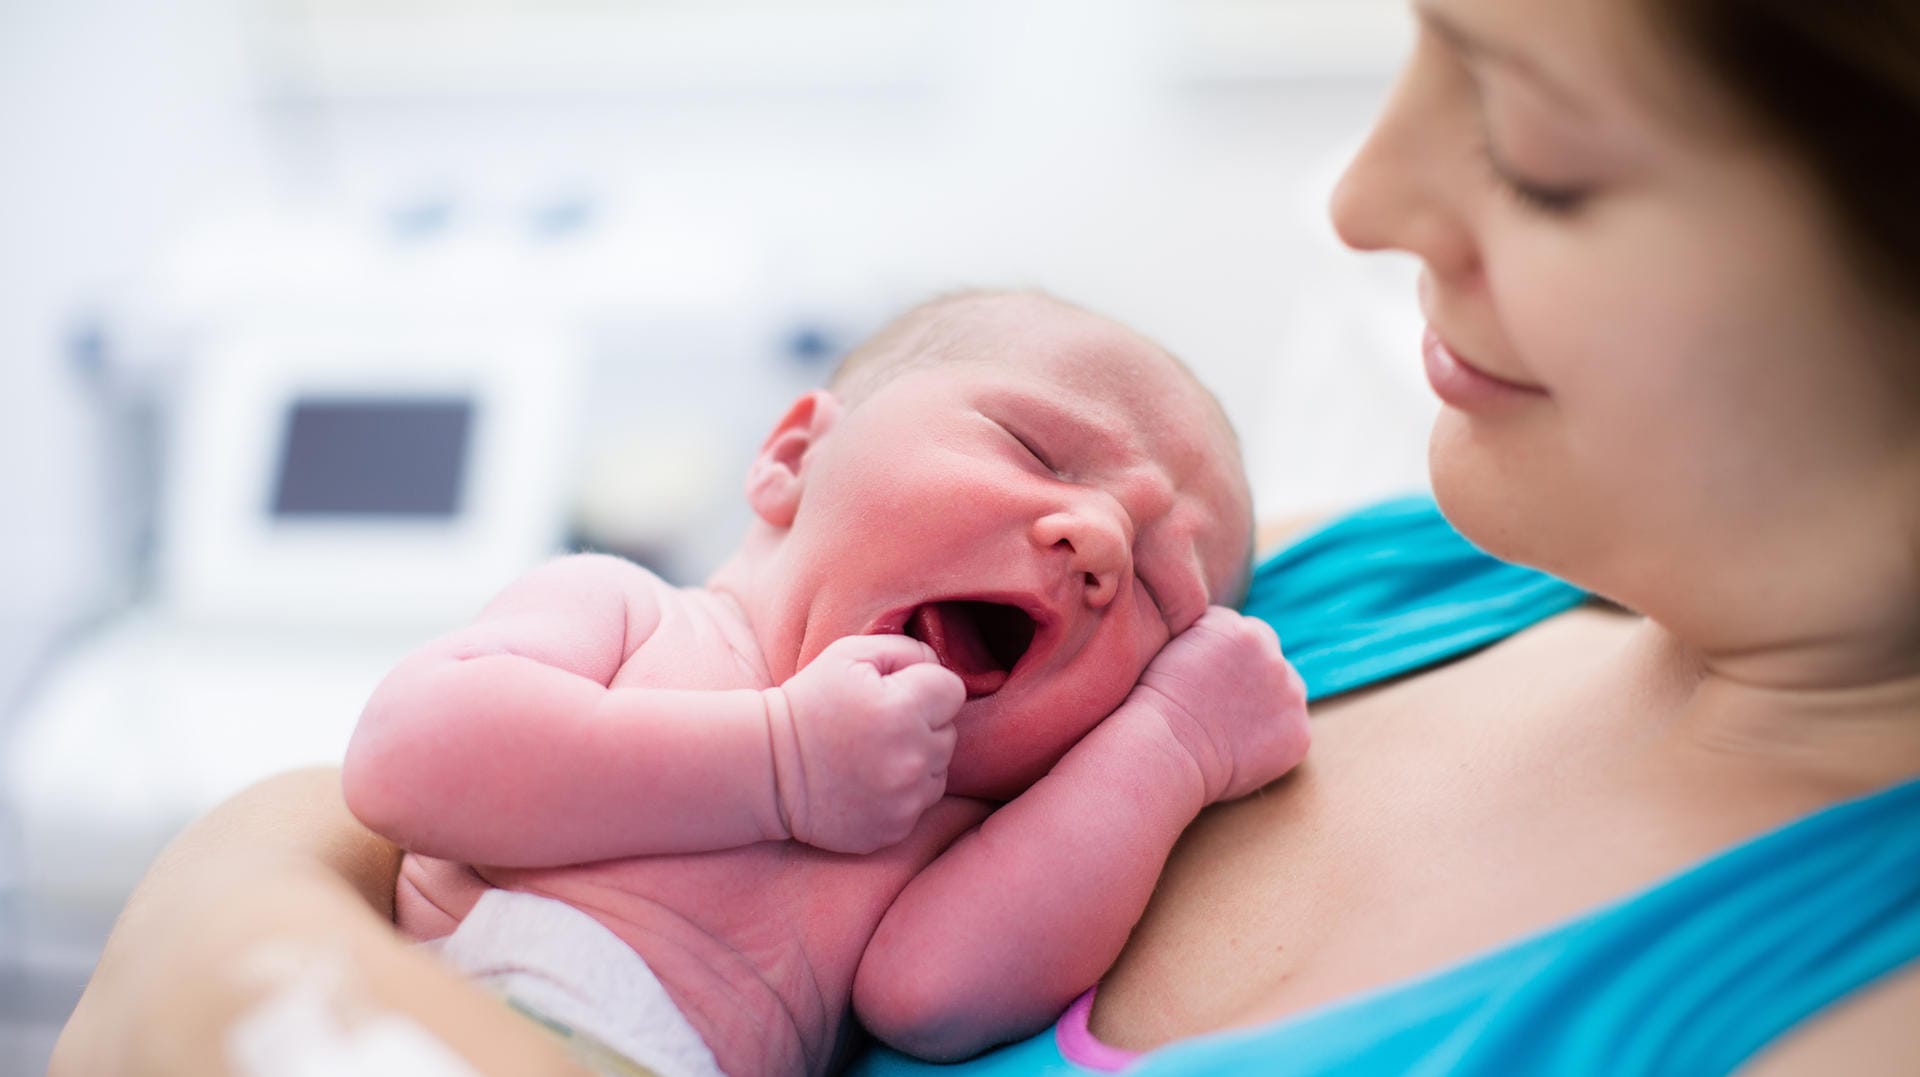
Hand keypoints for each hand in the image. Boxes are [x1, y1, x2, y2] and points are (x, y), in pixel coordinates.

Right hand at [763, 635, 964, 852]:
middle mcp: (911, 758)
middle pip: (948, 731)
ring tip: (873, 755)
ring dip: (917, 759)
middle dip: (921, 724)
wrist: (768, 770)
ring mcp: (905, 799)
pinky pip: (921, 802)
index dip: (925, 687)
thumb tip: (937, 665)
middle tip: (878, 726)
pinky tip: (869, 782)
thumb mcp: (848, 655)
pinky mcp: (896, 828)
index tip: (895, 694)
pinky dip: (903, 792)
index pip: (952, 690)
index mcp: (902, 709)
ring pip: (939, 769)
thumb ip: (905, 649)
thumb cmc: (809, 703)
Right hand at [1126, 606, 1309, 802]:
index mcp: (1241, 628)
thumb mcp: (1174, 647)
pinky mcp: (1298, 734)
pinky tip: (1239, 750)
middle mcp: (1273, 655)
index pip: (1243, 632)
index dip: (1223, 656)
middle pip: (1268, 659)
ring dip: (1264, 705)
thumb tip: (1220, 648)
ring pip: (1283, 693)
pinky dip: (1271, 740)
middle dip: (1249, 676)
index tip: (1204, 679)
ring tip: (1226, 727)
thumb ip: (1206, 637)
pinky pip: (1289, 731)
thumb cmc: (1153, 703)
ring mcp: (1290, 695)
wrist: (1163, 748)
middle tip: (1217, 704)